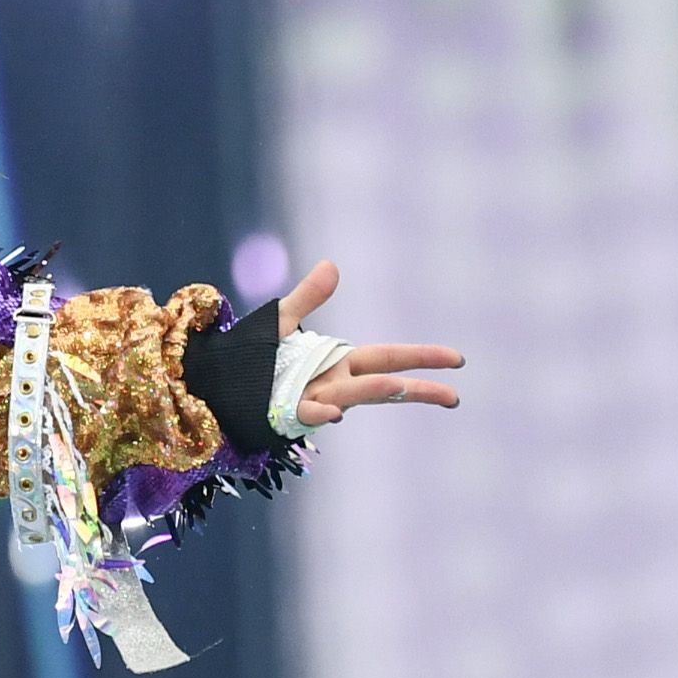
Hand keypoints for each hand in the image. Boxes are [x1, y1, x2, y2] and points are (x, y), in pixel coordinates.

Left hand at [273, 260, 463, 423]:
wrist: (221, 387)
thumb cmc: (254, 361)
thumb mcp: (281, 322)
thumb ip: (307, 297)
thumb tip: (331, 265)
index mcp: (339, 363)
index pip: (389, 359)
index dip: (422, 357)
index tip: (456, 359)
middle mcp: (335, 384)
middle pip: (385, 384)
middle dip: (418, 389)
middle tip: (454, 397)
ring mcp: (316, 399)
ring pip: (352, 395)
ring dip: (373, 392)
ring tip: (398, 387)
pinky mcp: (290, 412)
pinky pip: (309, 412)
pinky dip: (322, 411)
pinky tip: (334, 413)